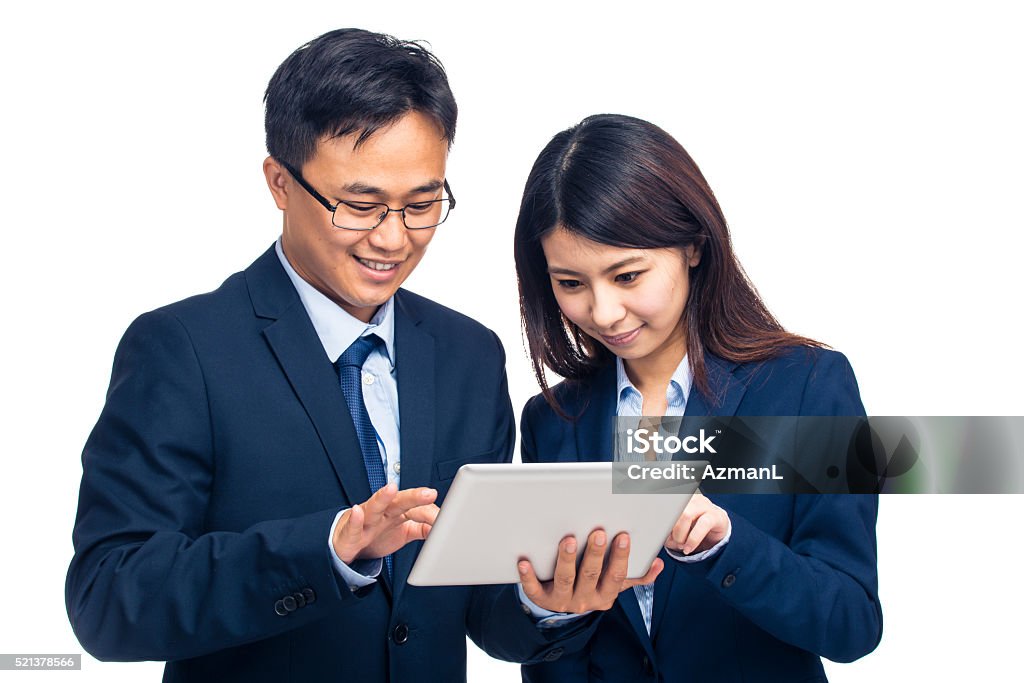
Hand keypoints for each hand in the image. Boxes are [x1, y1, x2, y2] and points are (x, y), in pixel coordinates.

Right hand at [332, 483, 438, 563]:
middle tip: (430, 493)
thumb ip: (423, 528)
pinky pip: (352, 526)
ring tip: (391, 489)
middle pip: (399, 501)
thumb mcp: (404, 532)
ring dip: (382, 497)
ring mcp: (365, 521)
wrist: (346, 543)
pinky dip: (354, 519)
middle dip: (414, 496)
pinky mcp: (350, 534)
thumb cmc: (376, 533)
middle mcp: (382, 512)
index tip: (446, 520)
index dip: (430, 514)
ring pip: (374, 507)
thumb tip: (443, 528)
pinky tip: (357, 511)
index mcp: (397, 510)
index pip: (416, 508)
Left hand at [517, 529, 663, 612]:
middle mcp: (585, 600)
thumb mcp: (614, 583)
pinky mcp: (540, 598)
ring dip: (567, 559)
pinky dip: (528, 576)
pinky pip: (533, 589)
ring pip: (565, 579)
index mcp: (605, 595)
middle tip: (597, 531)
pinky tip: (524, 561)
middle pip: (591, 575)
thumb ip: (637, 575)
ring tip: (568, 540)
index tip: (623, 535)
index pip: (616, 576)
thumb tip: (658, 564)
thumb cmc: (592, 583)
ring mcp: (562, 600)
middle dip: (595, 553)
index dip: (621, 557)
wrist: (561, 603)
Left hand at [665, 492, 730, 554]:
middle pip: (673, 509)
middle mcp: (690, 499)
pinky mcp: (716, 515)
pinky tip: (688, 548)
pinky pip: (703, 525)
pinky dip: (693, 539)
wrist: (716, 535)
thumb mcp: (675, 533)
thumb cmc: (693, 531)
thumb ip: (666, 533)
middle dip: (670, 530)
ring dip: (680, 535)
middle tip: (672, 543)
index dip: (659, 521)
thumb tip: (660, 537)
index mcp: (678, 500)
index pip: (663, 504)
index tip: (657, 534)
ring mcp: (704, 505)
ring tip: (682, 546)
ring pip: (686, 514)